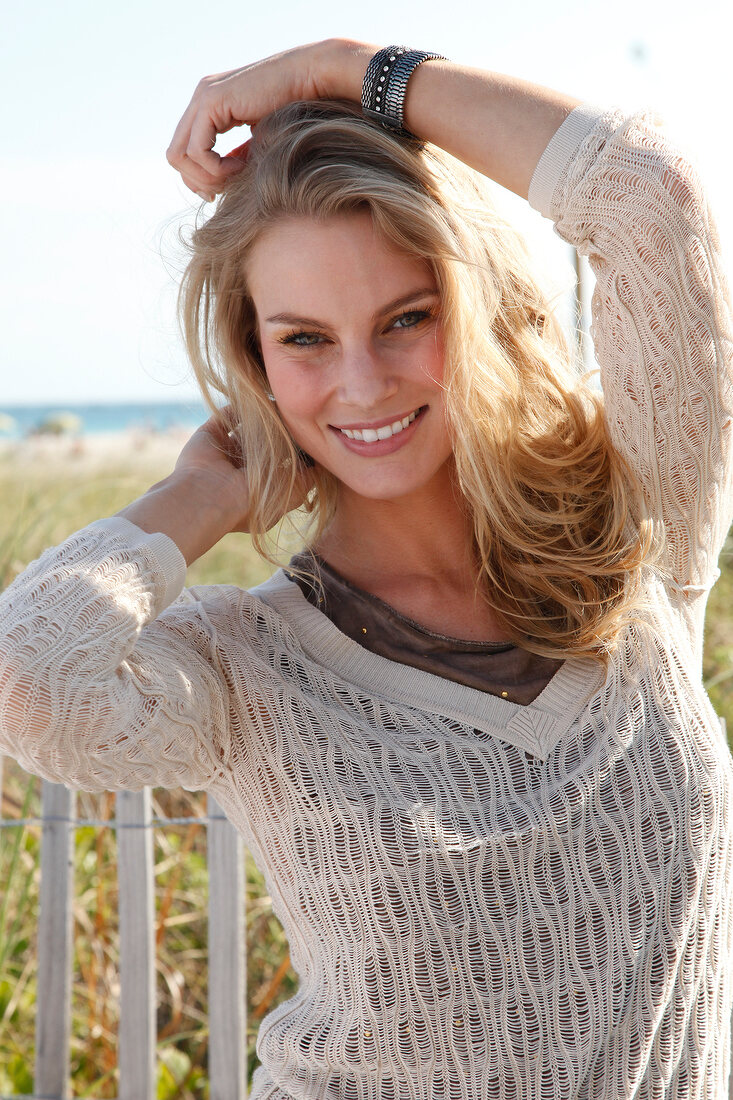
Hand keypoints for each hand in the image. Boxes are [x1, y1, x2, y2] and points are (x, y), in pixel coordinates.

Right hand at [116, 409, 313, 565]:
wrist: (210, 497)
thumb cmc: (253, 502)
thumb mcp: (290, 496)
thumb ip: (307, 480)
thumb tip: (321, 464)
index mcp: (257, 486)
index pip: (279, 464)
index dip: (294, 450)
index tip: (311, 433)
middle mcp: (240, 469)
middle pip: (264, 443)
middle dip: (280, 429)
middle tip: (297, 413)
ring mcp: (224, 452)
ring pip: (247, 428)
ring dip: (261, 417)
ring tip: (280, 403)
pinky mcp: (210, 435)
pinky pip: (226, 415)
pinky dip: (239, 407)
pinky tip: (258, 400)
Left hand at [166, 39, 370, 199]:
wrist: (310, 79)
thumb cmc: (296, 109)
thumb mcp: (258, 140)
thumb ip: (236, 158)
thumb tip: (218, 187)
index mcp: (210, 105)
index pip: (183, 151)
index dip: (198, 178)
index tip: (223, 190)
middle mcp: (201, 98)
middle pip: (175, 155)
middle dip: (198, 181)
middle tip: (226, 190)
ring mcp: (203, 97)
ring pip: (179, 155)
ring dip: (207, 177)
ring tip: (236, 175)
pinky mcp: (211, 102)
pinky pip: (196, 151)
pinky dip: (216, 168)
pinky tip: (240, 165)